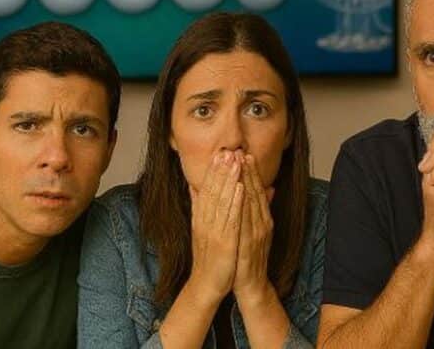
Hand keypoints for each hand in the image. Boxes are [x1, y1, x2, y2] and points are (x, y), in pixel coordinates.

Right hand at [188, 150, 243, 305]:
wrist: (207, 284)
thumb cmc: (208, 256)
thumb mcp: (202, 228)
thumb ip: (199, 207)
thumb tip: (194, 186)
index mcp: (201, 218)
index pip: (206, 190)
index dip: (213, 171)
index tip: (219, 152)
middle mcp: (205, 221)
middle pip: (212, 191)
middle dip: (220, 169)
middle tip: (227, 149)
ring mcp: (213, 231)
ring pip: (221, 200)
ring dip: (228, 179)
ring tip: (234, 161)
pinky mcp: (223, 242)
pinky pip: (230, 218)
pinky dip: (234, 202)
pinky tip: (239, 188)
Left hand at [232, 153, 276, 305]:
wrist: (250, 284)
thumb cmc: (248, 257)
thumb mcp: (254, 231)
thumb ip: (259, 210)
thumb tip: (265, 190)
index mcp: (262, 219)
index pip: (257, 191)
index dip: (251, 172)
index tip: (244, 154)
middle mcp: (262, 223)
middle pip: (255, 192)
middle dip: (248, 171)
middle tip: (241, 152)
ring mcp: (257, 233)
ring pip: (251, 202)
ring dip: (246, 181)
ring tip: (239, 164)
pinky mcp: (249, 243)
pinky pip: (245, 219)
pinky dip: (243, 203)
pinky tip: (239, 191)